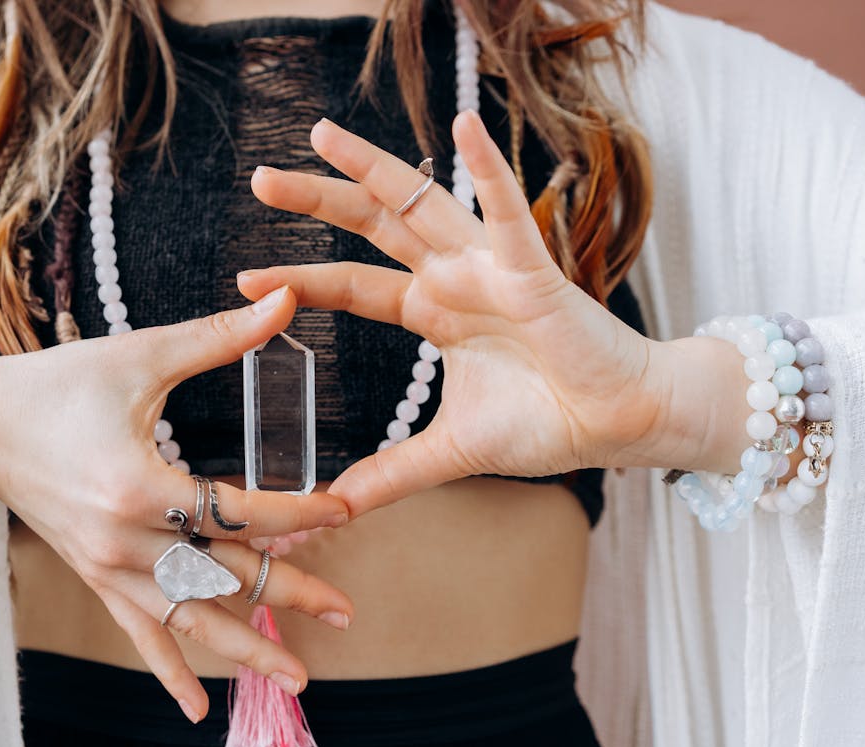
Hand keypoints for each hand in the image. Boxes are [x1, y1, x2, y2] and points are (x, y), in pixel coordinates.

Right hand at [0, 286, 354, 721]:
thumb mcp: (140, 356)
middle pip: (223, 576)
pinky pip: (138, 634)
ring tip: (297, 676)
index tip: (345, 509)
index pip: (238, 513)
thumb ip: (218, 339)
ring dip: (243, 650)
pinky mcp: (94, 579)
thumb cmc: (57, 386)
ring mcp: (106, 569)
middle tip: (345, 613)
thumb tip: (286, 300)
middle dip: (289, 595)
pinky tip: (196, 710)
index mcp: (139, 486)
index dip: (297, 513)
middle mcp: (124, 542)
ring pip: (188, 620)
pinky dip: (168, 671)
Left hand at [239, 113, 746, 517]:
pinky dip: (487, 169)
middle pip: (372, 226)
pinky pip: (506, 215)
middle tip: (260, 181)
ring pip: (421, 202)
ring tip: (320, 133)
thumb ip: (393, 473)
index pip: (353, 286)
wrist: (621, 425)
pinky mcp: (533, 273)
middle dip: (317, 201)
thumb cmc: (550, 423)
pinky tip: (463, 124)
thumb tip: (336, 505)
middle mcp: (454, 279)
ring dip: (371, 167)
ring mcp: (490, 268)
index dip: (302, 280)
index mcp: (434, 312)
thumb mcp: (452, 452)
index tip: (243, 279)